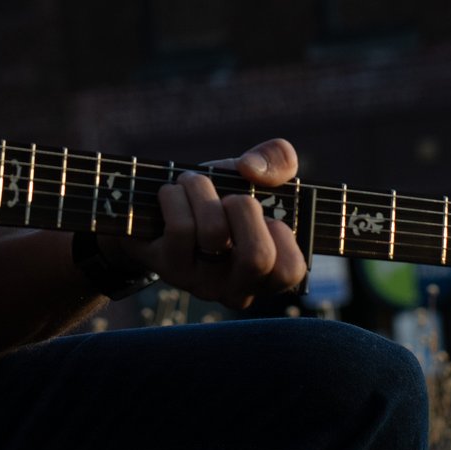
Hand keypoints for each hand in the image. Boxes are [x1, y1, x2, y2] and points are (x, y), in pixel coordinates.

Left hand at [100, 139, 308, 309]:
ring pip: (213, 233)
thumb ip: (278, 160)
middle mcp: (237, 288)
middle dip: (244, 207)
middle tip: (229, 198)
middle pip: (257, 257)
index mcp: (267, 274)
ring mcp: (202, 284)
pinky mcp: (169, 269)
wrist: (160, 206)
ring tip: (194, 184)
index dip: (281, 233)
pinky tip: (172, 193)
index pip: (290, 270)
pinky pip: (181, 227)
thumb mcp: (253, 175)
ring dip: (202, 190)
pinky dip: (176, 195)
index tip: (266, 215)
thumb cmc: (218, 196)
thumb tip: (253, 169)